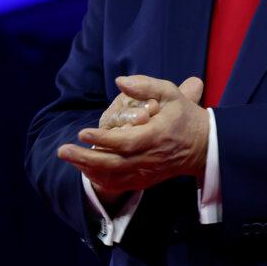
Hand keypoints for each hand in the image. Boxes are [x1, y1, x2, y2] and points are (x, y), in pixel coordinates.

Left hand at [58, 75, 209, 196]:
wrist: (204, 146)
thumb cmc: (184, 115)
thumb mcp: (170, 93)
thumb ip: (145, 86)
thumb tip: (120, 81)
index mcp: (156, 136)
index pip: (126, 142)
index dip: (103, 140)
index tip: (82, 132)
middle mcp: (149, 158)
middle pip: (113, 163)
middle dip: (85, 158)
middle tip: (62, 150)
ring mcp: (146, 172)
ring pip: (113, 176)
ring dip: (87, 168)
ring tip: (67, 156)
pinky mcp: (144, 180)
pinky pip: (118, 184)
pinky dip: (99, 178)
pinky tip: (83, 167)